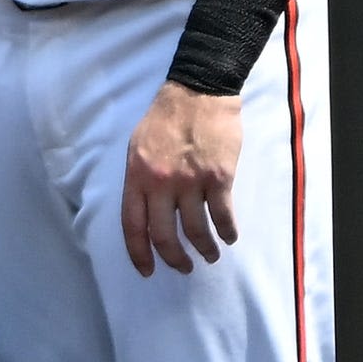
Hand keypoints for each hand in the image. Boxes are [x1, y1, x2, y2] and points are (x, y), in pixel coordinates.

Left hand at [123, 80, 242, 275]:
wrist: (199, 91)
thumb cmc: (166, 118)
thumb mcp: (137, 146)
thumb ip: (139, 179)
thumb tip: (145, 209)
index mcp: (137, 177)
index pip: (133, 227)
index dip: (139, 254)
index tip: (148, 270)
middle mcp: (161, 183)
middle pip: (164, 235)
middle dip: (174, 258)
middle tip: (183, 267)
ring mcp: (191, 181)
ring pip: (196, 229)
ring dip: (204, 249)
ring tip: (210, 255)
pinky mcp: (219, 176)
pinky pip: (222, 214)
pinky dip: (227, 231)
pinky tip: (229, 237)